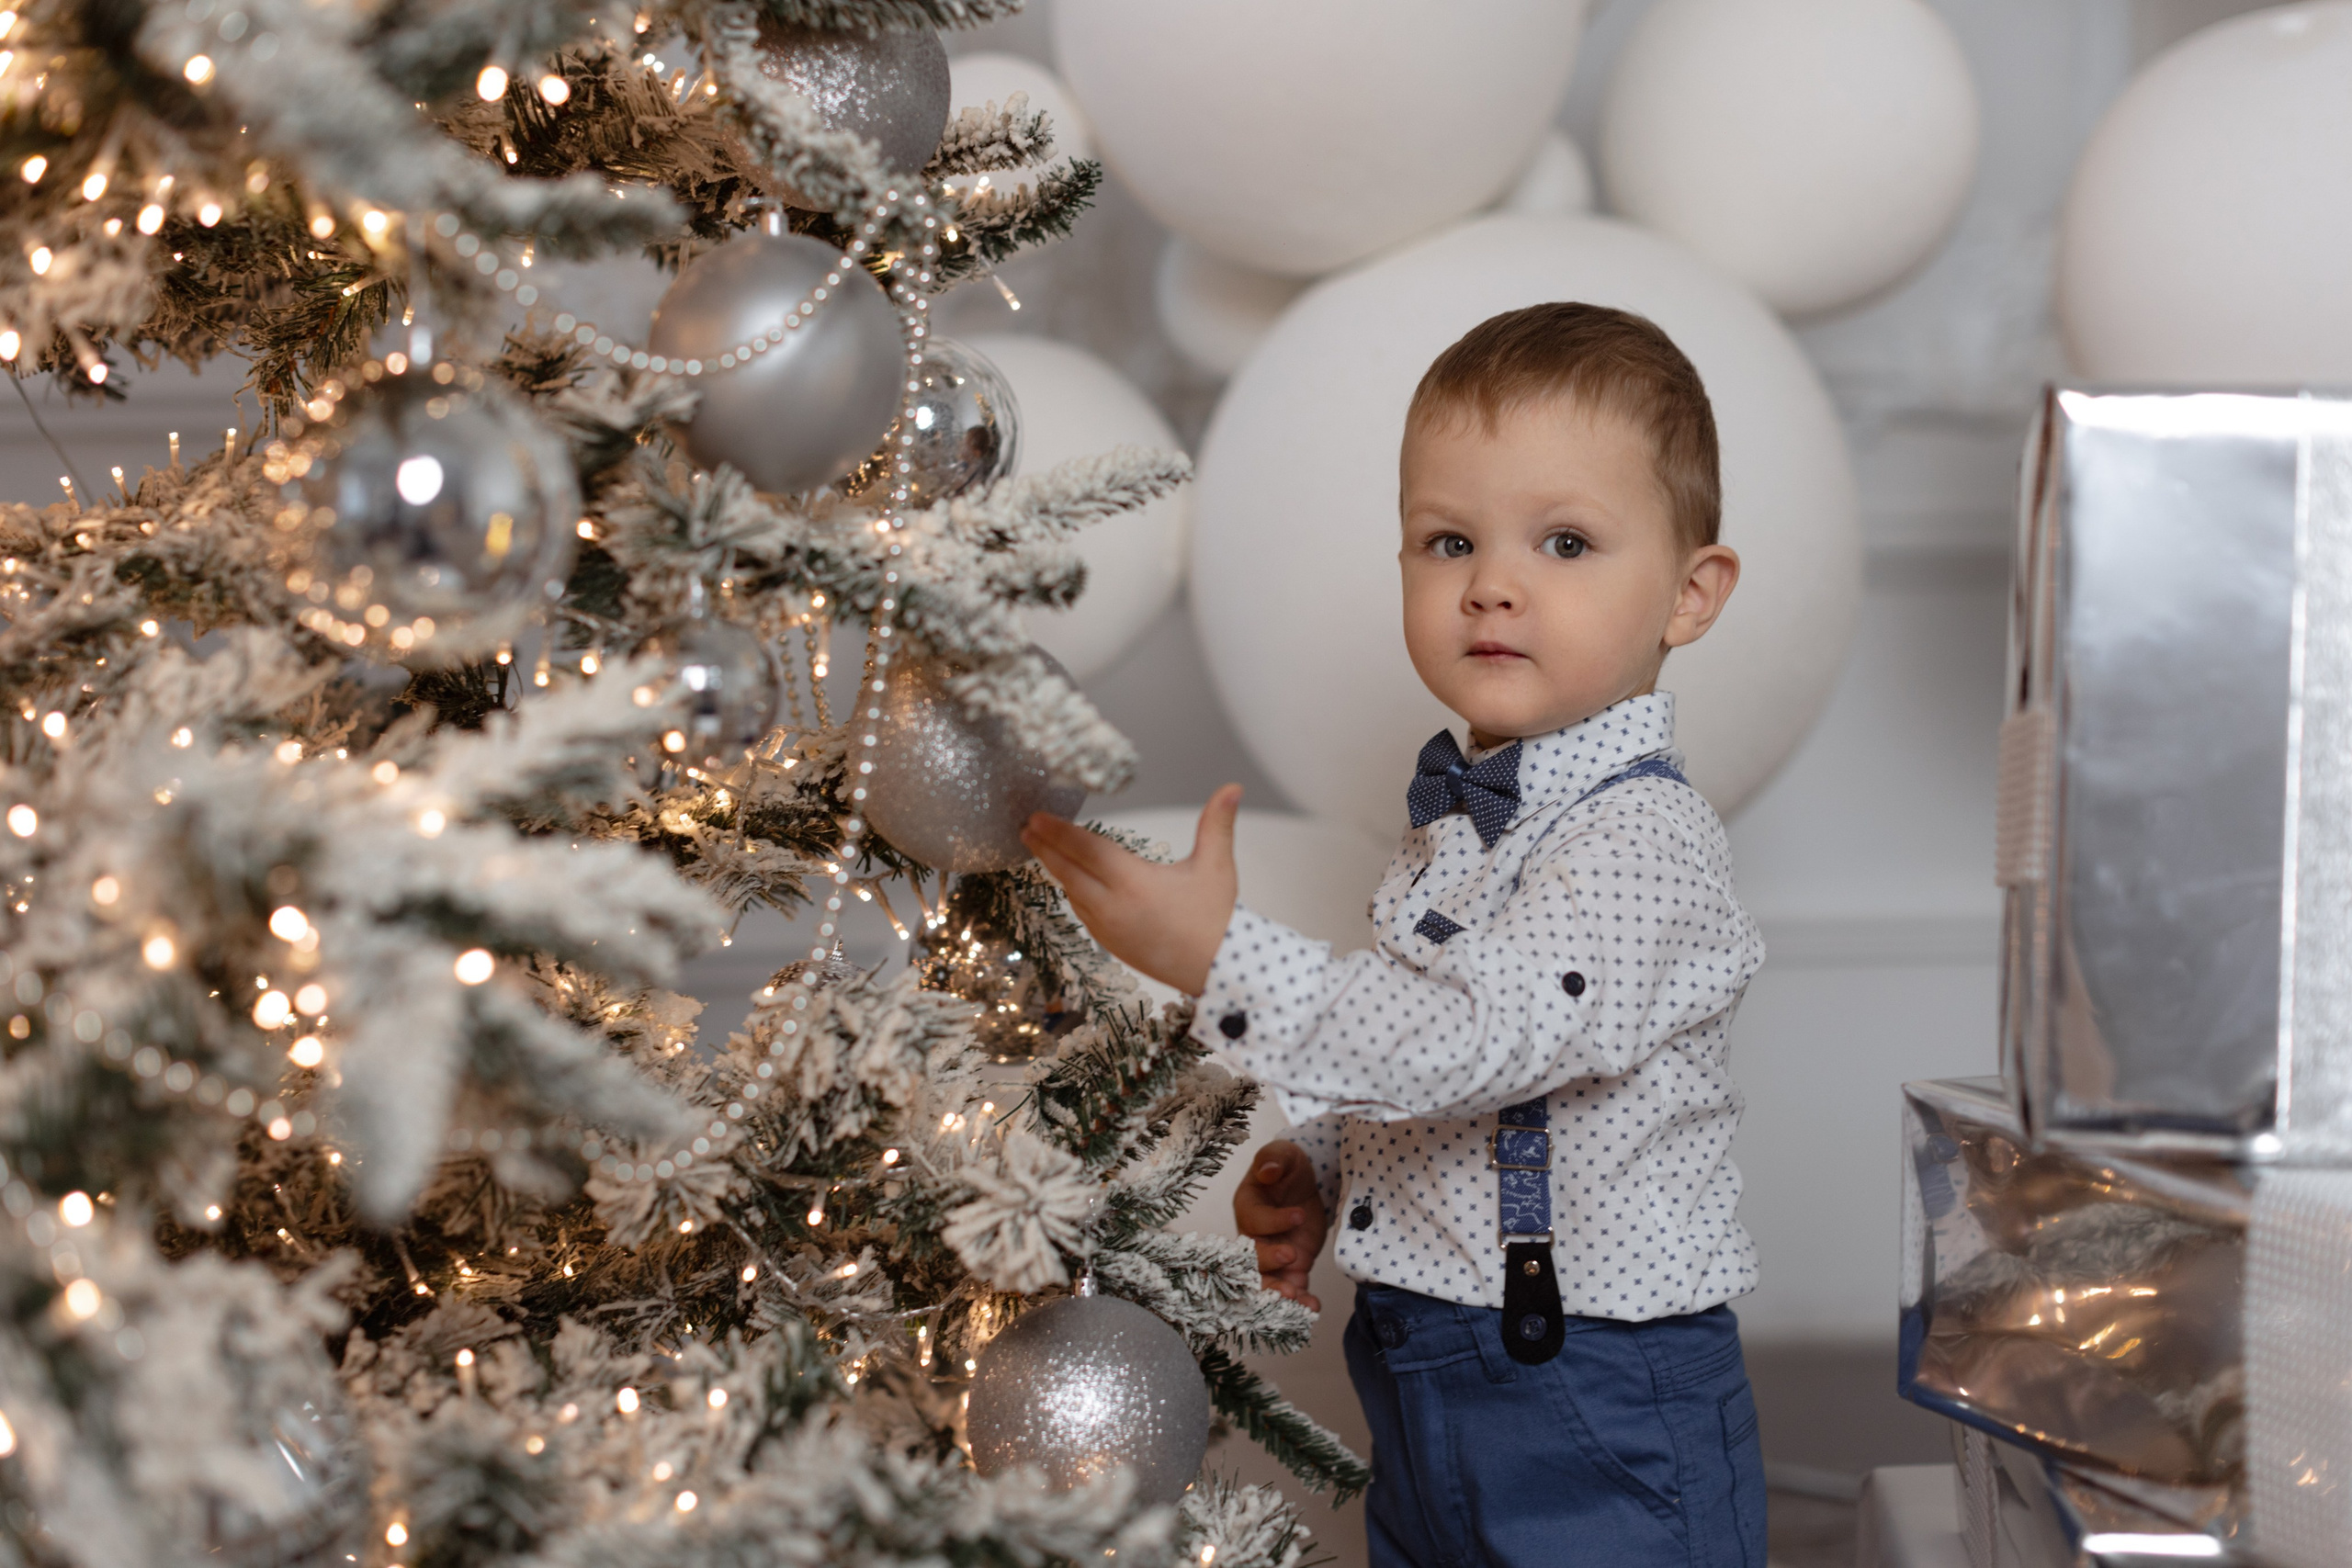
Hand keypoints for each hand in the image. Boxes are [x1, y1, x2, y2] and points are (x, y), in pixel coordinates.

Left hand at [1020, 785, 1241, 995]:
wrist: (1218, 971)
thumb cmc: (1216, 918)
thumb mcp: (1217, 866)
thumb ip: (1218, 823)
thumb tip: (1233, 786)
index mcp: (1134, 883)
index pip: (1086, 849)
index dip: (1058, 831)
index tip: (1037, 817)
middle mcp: (1113, 906)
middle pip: (1068, 871)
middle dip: (1044, 847)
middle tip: (1025, 827)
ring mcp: (1107, 928)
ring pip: (1072, 892)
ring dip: (1056, 869)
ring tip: (1041, 848)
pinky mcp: (1110, 944)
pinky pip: (1082, 912)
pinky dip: (1072, 892)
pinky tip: (1069, 880)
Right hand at [1234, 1140, 1325, 1311]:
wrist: (1304, 1185)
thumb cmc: (1287, 1167)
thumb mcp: (1283, 1155)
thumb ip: (1273, 1159)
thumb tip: (1268, 1170)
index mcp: (1247, 1207)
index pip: (1254, 1220)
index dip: (1274, 1221)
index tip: (1299, 1215)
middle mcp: (1254, 1236)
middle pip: (1251, 1258)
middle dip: (1269, 1263)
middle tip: (1292, 1256)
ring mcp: (1272, 1255)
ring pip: (1267, 1280)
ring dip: (1279, 1291)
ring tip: (1297, 1299)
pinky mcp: (1291, 1267)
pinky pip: (1291, 1287)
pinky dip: (1300, 1301)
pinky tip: (1312, 1307)